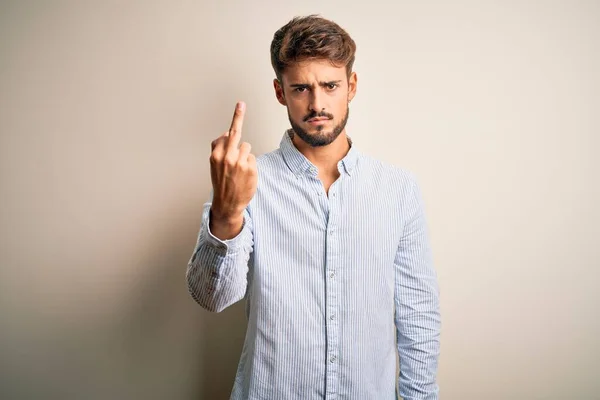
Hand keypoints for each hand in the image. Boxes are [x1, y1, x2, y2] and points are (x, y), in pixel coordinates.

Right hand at [209, 101, 256, 235]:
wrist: (227, 203)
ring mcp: (239, 162)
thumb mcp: (215, 165)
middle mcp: (226, 157)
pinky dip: (250, 164)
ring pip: (246, 147)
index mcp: (216, 155)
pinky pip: (252, 158)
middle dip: (238, 116)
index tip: (240, 105)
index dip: (235, 120)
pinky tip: (245, 174)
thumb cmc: (222, 183)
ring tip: (239, 169)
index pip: (225, 134)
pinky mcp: (250, 168)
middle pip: (235, 133)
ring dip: (245, 155)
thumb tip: (226, 133)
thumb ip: (219, 148)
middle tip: (241, 104)